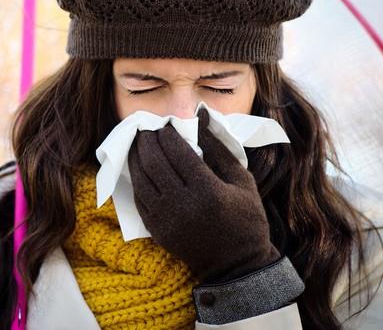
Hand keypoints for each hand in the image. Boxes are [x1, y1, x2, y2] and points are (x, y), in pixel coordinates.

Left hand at [127, 108, 280, 283]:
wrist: (236, 264)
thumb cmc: (246, 219)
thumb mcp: (242, 180)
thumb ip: (219, 148)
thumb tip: (201, 116)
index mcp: (208, 191)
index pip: (177, 152)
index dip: (167, 134)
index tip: (165, 124)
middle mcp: (183, 204)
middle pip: (154, 163)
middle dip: (147, 141)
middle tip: (146, 129)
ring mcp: (167, 219)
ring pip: (141, 180)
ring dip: (136, 157)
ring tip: (138, 143)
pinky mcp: (157, 230)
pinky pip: (138, 199)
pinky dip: (136, 179)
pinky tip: (138, 167)